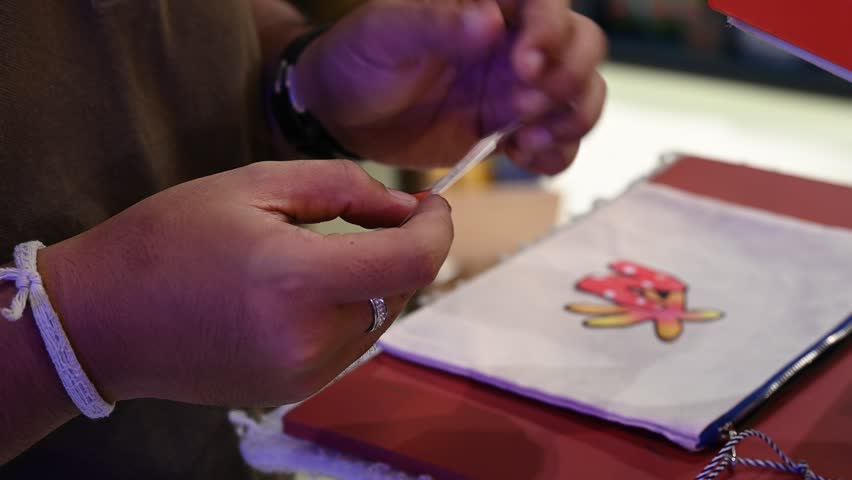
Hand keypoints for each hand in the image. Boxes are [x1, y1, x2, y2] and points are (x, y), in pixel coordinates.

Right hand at [38, 161, 452, 405]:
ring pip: (379, 318)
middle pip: (400, 291)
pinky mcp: (292, 390)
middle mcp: (309, 339)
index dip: (436, 229)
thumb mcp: (252, 186)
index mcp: (296, 280)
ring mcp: (302, 374)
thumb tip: (404, 210)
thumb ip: (343, 188)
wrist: (101, 321)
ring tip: (318, 255)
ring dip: (372, 282)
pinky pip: (350, 344)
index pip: (412, 263)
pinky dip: (346, 311)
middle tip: (367, 218)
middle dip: (398, 251)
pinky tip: (301, 292)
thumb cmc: (166, 240)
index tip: (430, 204)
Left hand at [293, 0, 606, 174]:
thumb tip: (490, 23)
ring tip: (528, 139)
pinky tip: (528, 158)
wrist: (341, 115)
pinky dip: (557, 153)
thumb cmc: (358, 59)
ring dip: (570, 119)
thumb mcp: (384, 34)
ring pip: (581, 94)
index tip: (525, 65)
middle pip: (583, 46)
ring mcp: (516, 89)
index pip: (547, 4)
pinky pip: (557, 140)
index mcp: (488, 4)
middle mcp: (514, 42)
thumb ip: (435, 25)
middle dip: (569, 78)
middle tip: (524, 106)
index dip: (550, 32)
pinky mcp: (509, 131)